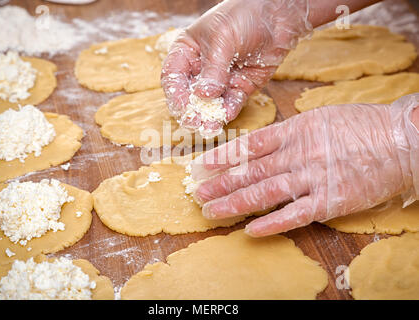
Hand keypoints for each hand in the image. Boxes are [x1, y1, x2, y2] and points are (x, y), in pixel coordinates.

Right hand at [161, 0, 310, 135]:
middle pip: (189, 95)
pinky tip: (227, 115)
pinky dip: (229, 111)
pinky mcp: (239, 88)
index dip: (175, 93)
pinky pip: (231, 104)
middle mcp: (201, 68)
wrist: (278, 15)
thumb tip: (203, 95)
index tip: (182, 106)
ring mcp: (220, 80)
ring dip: (210, 116)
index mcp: (187, 51)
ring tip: (210, 126)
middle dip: (191, 109)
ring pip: (210, 104)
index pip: (173, 77)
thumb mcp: (223, 39)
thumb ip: (213, 68)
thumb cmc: (243, 15)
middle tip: (195, 122)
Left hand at [190, 94, 418, 236]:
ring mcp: (313, 178)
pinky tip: (251, 230)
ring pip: (265, 192)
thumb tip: (262, 146)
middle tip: (198, 194)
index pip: (249, 146)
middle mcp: (299, 154)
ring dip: (235, 203)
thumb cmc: (361, 126)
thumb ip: (290, 134)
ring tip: (213, 212)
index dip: (223, 156)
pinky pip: (295, 214)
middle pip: (250, 172)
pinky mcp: (330, 200)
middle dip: (221, 184)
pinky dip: (272, 223)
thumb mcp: (320, 118)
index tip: (202, 166)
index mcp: (295, 131)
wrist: (401, 140)